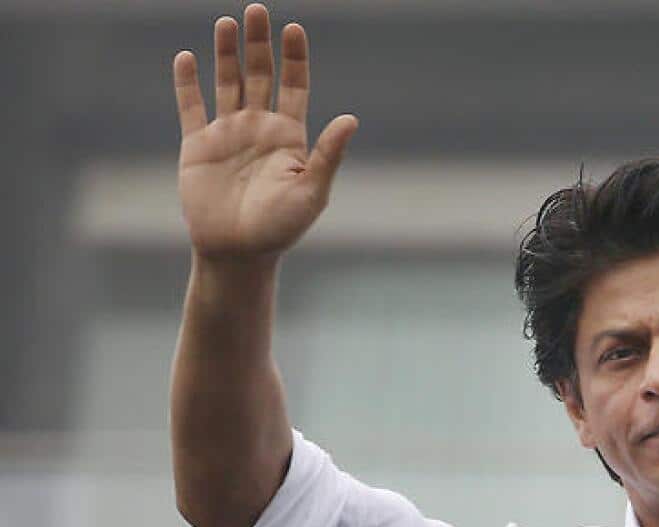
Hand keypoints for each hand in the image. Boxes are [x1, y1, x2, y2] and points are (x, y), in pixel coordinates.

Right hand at [173, 3, 357, 261]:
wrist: (238, 252)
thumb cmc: (281, 228)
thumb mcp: (311, 191)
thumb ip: (328, 154)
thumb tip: (352, 118)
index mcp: (290, 136)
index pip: (294, 85)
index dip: (295, 57)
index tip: (294, 28)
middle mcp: (259, 128)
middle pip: (260, 75)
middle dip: (259, 43)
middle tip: (257, 9)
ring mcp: (228, 134)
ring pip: (227, 83)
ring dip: (226, 54)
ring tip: (227, 23)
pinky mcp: (197, 146)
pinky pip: (191, 108)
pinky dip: (187, 83)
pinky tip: (187, 57)